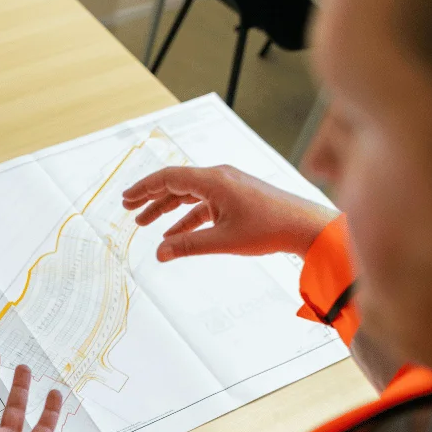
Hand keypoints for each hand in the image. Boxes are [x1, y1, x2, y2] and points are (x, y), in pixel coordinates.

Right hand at [122, 165, 337, 260]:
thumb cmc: (270, 228)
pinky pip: (203, 205)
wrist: (304, 227)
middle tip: (128, 207)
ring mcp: (228, 187)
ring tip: (145, 223)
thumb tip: (159, 253)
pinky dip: (187, 218)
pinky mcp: (236, 198)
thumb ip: (188, 246)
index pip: (169, 178)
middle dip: (150, 197)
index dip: (144, 188)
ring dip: (167, 209)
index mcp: (214, 181)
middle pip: (176, 184)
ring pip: (189, 195)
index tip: (126, 198)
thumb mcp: (223, 240)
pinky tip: (174, 234)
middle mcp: (219, 178)